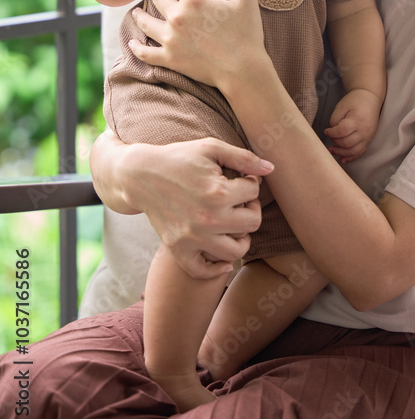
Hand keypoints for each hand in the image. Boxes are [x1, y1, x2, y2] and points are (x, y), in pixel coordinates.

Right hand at [96, 131, 273, 279]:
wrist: (140, 175)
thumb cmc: (178, 158)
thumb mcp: (211, 148)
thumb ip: (243, 157)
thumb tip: (271, 169)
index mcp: (218, 192)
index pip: (254, 191)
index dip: (251, 181)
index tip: (240, 177)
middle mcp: (207, 219)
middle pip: (252, 222)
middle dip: (250, 207)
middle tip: (239, 198)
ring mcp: (192, 238)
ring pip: (236, 251)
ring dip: (241, 237)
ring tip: (233, 221)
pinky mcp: (178, 249)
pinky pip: (203, 271)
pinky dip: (216, 267)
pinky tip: (221, 252)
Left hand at [127, 0, 266, 91]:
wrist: (243, 70)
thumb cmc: (247, 33)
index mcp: (194, 0)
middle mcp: (177, 17)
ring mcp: (171, 39)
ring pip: (146, 22)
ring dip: (140, 14)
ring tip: (137, 10)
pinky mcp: (170, 58)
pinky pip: (146, 53)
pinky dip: (136, 48)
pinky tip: (132, 42)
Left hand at [324, 88, 381, 162]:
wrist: (370, 99)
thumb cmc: (355, 101)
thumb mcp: (341, 107)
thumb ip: (335, 120)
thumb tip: (333, 133)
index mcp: (357, 120)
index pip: (342, 131)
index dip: (332, 133)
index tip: (326, 130)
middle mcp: (364, 130)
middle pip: (347, 143)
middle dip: (335, 142)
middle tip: (330, 137)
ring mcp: (368, 137)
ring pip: (353, 151)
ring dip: (341, 153)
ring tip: (331, 150)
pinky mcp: (369, 140)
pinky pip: (360, 152)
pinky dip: (351, 157)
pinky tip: (342, 159)